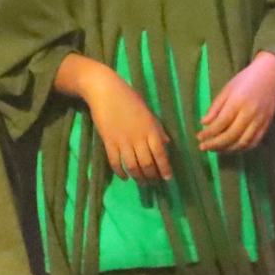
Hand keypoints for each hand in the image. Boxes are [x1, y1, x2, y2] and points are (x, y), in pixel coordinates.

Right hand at [59, 53, 170, 181]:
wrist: (106, 92)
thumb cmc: (130, 99)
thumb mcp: (149, 113)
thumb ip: (158, 129)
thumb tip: (167, 143)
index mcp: (150, 129)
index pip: (160, 154)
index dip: (165, 168)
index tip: (168, 178)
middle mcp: (138, 138)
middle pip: (147, 164)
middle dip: (152, 176)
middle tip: (155, 183)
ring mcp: (122, 141)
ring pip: (132, 166)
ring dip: (138, 177)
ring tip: (143, 182)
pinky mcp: (108, 143)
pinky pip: (115, 163)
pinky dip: (120, 173)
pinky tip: (125, 177)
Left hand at [197, 51, 274, 152]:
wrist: (270, 75)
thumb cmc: (245, 80)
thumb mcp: (226, 90)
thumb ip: (215, 107)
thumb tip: (203, 124)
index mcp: (238, 102)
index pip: (221, 123)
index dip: (209, 133)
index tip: (199, 137)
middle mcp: (250, 113)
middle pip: (231, 135)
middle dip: (215, 144)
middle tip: (204, 147)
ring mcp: (260, 120)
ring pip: (243, 142)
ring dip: (227, 149)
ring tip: (216, 149)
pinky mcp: (267, 124)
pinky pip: (254, 142)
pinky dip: (242, 148)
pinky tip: (232, 147)